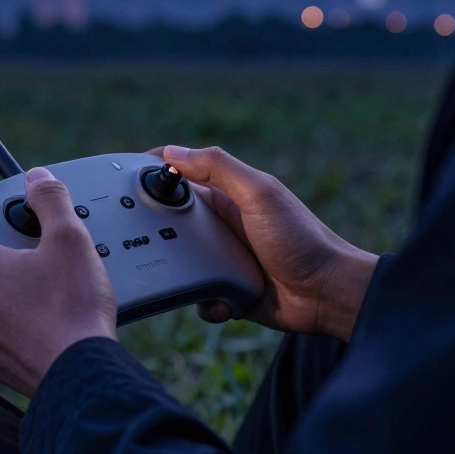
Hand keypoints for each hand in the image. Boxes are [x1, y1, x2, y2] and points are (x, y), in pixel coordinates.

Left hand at [0, 167, 116, 396]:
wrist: (83, 375)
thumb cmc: (73, 308)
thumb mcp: (70, 239)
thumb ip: (50, 199)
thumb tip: (37, 178)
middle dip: (2, 258)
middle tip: (38, 256)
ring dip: (12, 293)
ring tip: (52, 292)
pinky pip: (2, 335)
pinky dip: (20, 325)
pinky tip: (51, 323)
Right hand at [155, 145, 378, 341]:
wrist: (328, 293)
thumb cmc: (300, 238)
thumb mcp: (259, 193)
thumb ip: (219, 168)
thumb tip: (173, 152)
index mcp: (228, 196)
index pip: (182, 176)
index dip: (156, 173)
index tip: (125, 177)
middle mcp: (223, 225)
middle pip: (173, 220)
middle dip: (156, 227)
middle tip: (139, 236)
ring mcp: (225, 258)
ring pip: (181, 261)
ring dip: (178, 271)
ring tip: (183, 276)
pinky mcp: (229, 290)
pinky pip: (200, 294)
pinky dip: (203, 300)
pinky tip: (219, 301)